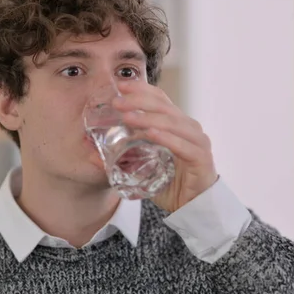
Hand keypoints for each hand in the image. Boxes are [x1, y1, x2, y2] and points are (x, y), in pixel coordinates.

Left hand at [112, 81, 218, 212]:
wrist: (193, 207)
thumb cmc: (170, 183)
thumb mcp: (143, 165)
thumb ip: (124, 155)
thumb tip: (93, 151)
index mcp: (176, 124)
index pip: (159, 99)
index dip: (141, 89)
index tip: (120, 85)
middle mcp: (188, 127)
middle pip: (164, 106)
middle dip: (139, 101)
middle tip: (117, 102)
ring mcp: (197, 141)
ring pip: (172, 123)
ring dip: (149, 118)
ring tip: (128, 117)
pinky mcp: (201, 158)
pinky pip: (182, 145)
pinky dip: (166, 137)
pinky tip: (151, 134)